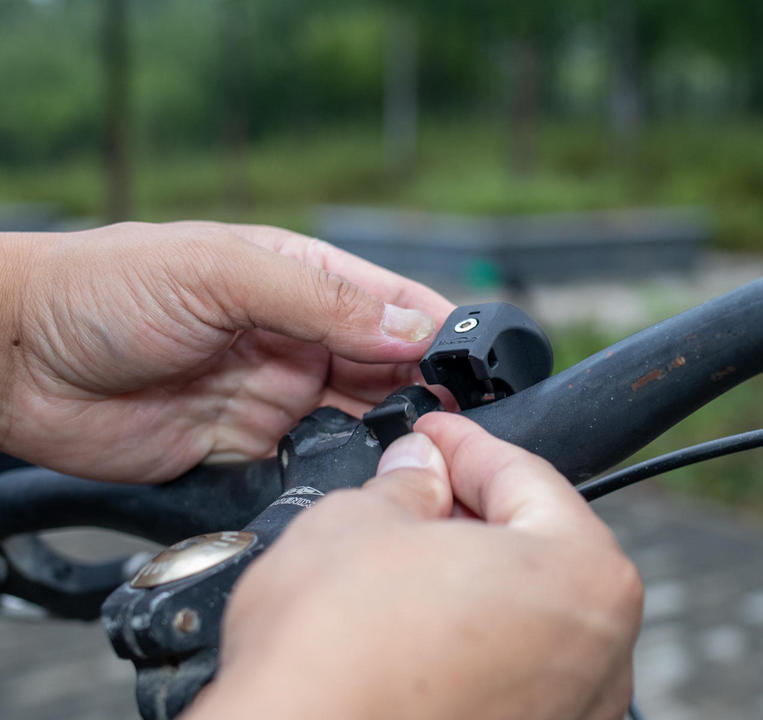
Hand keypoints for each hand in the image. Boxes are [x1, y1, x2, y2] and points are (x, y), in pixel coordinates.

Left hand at [0, 221, 453, 481]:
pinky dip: (335, 474)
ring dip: (384, 437)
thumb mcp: (222, 273)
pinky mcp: (245, 447)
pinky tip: (358, 481)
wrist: (14, 360)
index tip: (476, 368)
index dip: (436, 333)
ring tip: (413, 456)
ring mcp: (273, 393)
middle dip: (421, 395)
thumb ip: (320, 300)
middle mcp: (297, 336)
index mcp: (301, 278)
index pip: (391, 304)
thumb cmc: (105, 289)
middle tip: (453, 426)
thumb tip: (412, 325)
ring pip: (355, 421)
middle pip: (385, 369)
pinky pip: (308, 464)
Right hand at [189, 414, 642, 719]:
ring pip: (526, 613)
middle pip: (538, 548)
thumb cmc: (333, 661)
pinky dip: (473, 641)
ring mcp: (574, 710)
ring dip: (473, 578)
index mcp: (582, 575)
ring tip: (407, 559)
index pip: (525, 477)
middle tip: (416, 485)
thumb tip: (418, 473)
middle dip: (473, 510)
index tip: (434, 436)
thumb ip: (406, 485)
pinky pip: (510, 671)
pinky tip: (415, 629)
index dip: (464, 445)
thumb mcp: (358, 524)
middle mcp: (600, 652)